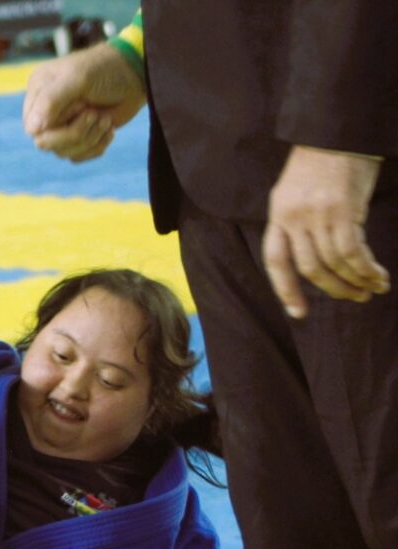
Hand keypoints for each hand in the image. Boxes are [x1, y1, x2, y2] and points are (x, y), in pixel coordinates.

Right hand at [23, 43, 145, 163]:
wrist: (137, 75)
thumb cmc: (106, 70)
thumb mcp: (78, 78)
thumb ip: (51, 101)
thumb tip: (32, 130)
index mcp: (38, 92)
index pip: (33, 127)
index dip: (58, 125)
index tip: (82, 106)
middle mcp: (46, 110)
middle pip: (46, 144)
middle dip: (76, 134)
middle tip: (96, 114)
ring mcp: (62, 125)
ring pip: (63, 152)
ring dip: (90, 138)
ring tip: (105, 118)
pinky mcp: (79, 137)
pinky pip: (78, 157)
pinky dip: (97, 146)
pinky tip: (109, 128)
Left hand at [263, 145, 389, 318]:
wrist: (337, 129)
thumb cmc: (322, 160)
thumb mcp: (297, 192)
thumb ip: (301, 223)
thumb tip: (319, 257)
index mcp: (278, 215)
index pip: (276, 261)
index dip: (286, 290)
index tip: (298, 313)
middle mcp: (293, 218)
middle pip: (309, 268)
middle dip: (332, 289)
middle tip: (354, 297)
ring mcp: (317, 215)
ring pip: (333, 263)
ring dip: (355, 281)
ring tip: (371, 289)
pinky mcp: (343, 210)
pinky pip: (352, 251)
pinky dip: (366, 268)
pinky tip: (378, 276)